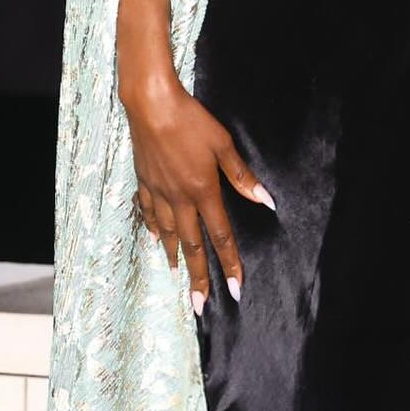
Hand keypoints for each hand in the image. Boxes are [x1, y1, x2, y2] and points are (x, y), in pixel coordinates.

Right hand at [124, 80, 276, 315]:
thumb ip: (242, 176)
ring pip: (167, 233)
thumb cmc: (191, 121)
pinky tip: (155, 238)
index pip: (220, 235)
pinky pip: (148, 213)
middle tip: (199, 305)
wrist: (151, 105)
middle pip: (192, 245)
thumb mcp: (223, 145)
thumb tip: (266, 201)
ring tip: (179, 275)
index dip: (230, 263)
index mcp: (203, 191)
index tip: (235, 290)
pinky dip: (152, 229)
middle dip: (198, 277)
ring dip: (175, 256)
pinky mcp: (144, 182)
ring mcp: (159, 192)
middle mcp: (180, 199)